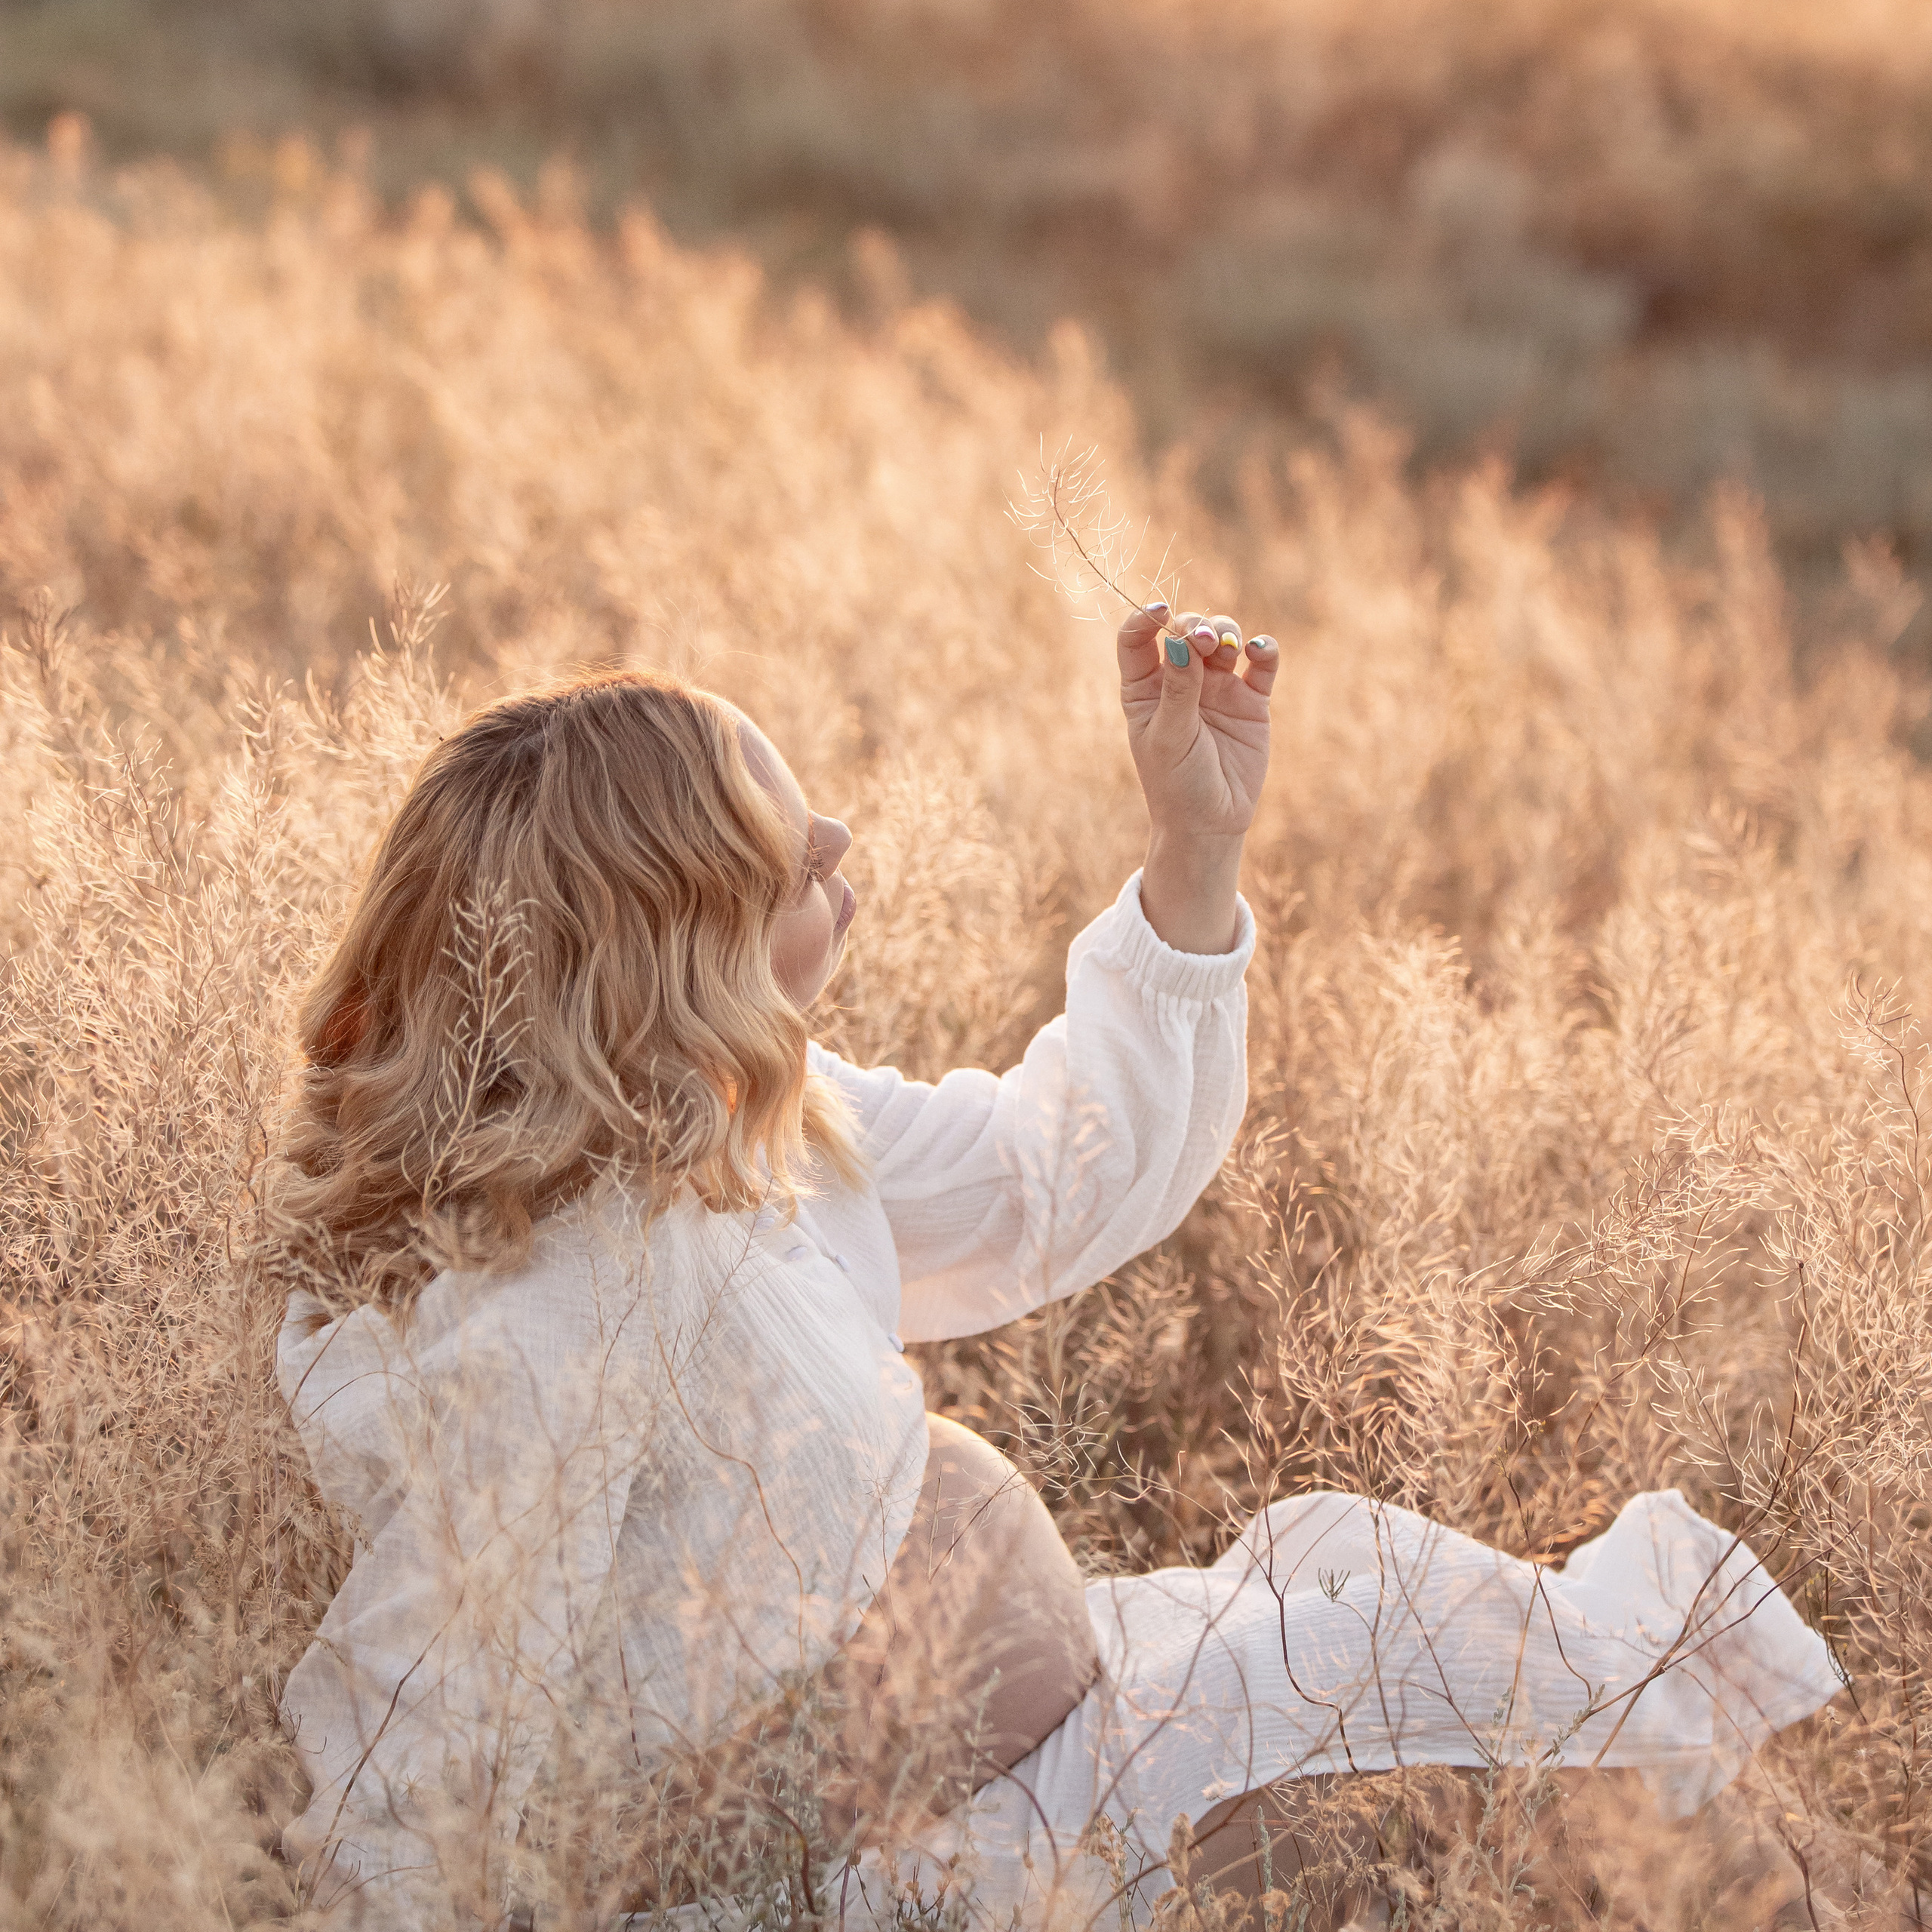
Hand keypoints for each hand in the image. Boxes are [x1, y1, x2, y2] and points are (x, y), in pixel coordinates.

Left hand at [1117, 603, 1276, 953]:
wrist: (1211, 825)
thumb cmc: (1176, 785)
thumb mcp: (1170, 738)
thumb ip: (1177, 689)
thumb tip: (1177, 639)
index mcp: (1145, 689)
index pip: (1137, 639)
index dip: (1145, 618)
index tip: (1161, 610)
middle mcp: (1180, 680)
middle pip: (1185, 630)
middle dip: (1194, 626)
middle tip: (1202, 641)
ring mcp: (1217, 687)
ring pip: (1222, 637)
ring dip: (1225, 631)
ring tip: (1227, 648)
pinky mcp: (1251, 699)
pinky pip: (1261, 662)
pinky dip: (1263, 648)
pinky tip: (1258, 650)